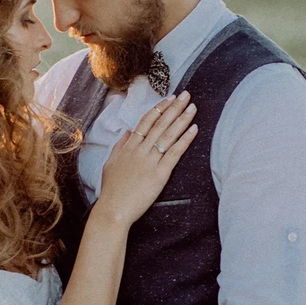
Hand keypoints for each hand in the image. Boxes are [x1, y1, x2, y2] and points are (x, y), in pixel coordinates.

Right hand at [94, 91, 197, 225]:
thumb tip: (127, 132)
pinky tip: (194, 129)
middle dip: (174, 108)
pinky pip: (175, 153)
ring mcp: (150, 161)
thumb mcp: (110, 163)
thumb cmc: (111, 189)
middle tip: (186, 95)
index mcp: (128, 146)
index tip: (169, 98)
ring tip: (192, 107)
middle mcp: (140, 150)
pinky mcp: (160, 174)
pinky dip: (185, 140)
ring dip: (182, 119)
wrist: (113, 209)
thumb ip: (119, 146)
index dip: (159, 108)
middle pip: (160, 124)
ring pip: (168, 135)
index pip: (146, 121)